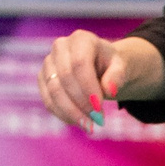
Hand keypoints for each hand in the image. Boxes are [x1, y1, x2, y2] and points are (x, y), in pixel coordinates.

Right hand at [37, 31, 164, 130]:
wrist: (101, 67)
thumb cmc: (112, 65)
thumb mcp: (122, 67)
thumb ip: (117, 75)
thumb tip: (110, 90)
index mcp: (81, 39)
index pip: (80, 64)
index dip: (88, 88)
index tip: (100, 108)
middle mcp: (60, 47)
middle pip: (65, 78)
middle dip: (81, 102)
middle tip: (97, 120)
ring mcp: (48, 62)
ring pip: (53, 90)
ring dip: (71, 112)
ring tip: (89, 126)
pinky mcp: (43, 79)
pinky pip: (48, 99)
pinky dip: (62, 114)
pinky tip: (78, 122)